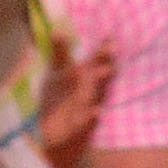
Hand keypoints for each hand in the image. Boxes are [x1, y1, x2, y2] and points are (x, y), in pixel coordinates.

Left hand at [36, 38, 116, 167]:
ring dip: (101, 84)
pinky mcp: (81, 126)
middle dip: (105, 62)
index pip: (96, 60)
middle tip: (114, 48)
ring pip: (97, 92)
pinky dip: (92, 116)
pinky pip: (89, 120)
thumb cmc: (56, 102)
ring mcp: (88, 107)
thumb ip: (59, 53)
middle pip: (100, 73)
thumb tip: (57, 29)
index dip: (103, 48)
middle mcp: (90, 89)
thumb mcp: (55, 76)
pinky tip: (97, 112)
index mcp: (84, 77)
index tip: (111, 34)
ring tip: (106, 71)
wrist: (53, 138)